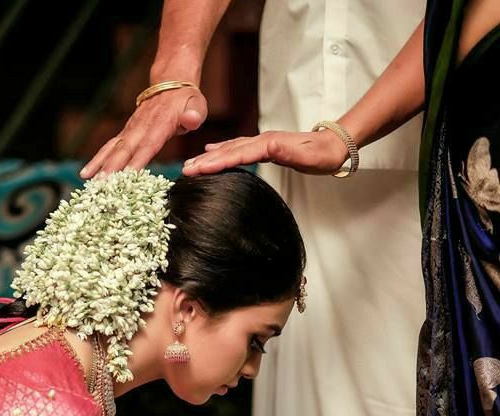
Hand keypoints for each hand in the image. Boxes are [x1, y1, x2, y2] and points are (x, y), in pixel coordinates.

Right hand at [80, 86, 207, 178]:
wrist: (171, 83)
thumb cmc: (186, 99)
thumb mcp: (196, 104)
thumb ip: (194, 113)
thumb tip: (191, 119)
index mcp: (160, 124)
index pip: (147, 145)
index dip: (137, 160)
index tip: (127, 175)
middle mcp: (141, 127)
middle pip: (124, 149)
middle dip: (112, 167)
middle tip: (102, 184)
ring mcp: (131, 130)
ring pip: (113, 148)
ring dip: (100, 165)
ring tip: (89, 181)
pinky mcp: (126, 134)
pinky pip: (109, 148)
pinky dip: (97, 160)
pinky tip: (87, 174)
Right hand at [182, 128, 349, 176]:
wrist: (335, 144)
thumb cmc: (323, 155)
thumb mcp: (309, 157)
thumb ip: (288, 151)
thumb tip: (269, 145)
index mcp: (269, 144)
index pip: (238, 154)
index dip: (217, 161)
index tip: (199, 168)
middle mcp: (263, 141)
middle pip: (228, 151)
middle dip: (206, 161)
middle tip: (185, 170)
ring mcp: (262, 142)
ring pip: (230, 149)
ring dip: (210, 157)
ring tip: (191, 165)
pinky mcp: (264, 146)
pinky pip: (237, 149)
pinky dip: (222, 151)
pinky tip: (212, 153)